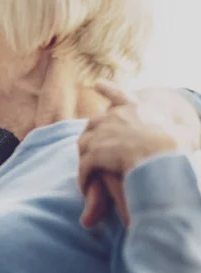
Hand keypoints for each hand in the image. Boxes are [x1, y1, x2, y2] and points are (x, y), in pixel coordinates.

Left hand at [78, 80, 200, 227]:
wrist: (164, 156)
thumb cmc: (179, 148)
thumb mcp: (187, 135)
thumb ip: (188, 135)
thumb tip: (199, 140)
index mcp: (135, 109)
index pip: (119, 96)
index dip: (108, 90)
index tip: (97, 84)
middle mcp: (114, 117)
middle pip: (94, 123)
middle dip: (91, 135)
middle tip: (89, 151)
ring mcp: (103, 134)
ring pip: (85, 145)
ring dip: (85, 159)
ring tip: (87, 174)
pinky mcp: (96, 153)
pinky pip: (84, 165)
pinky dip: (84, 177)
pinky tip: (85, 188)